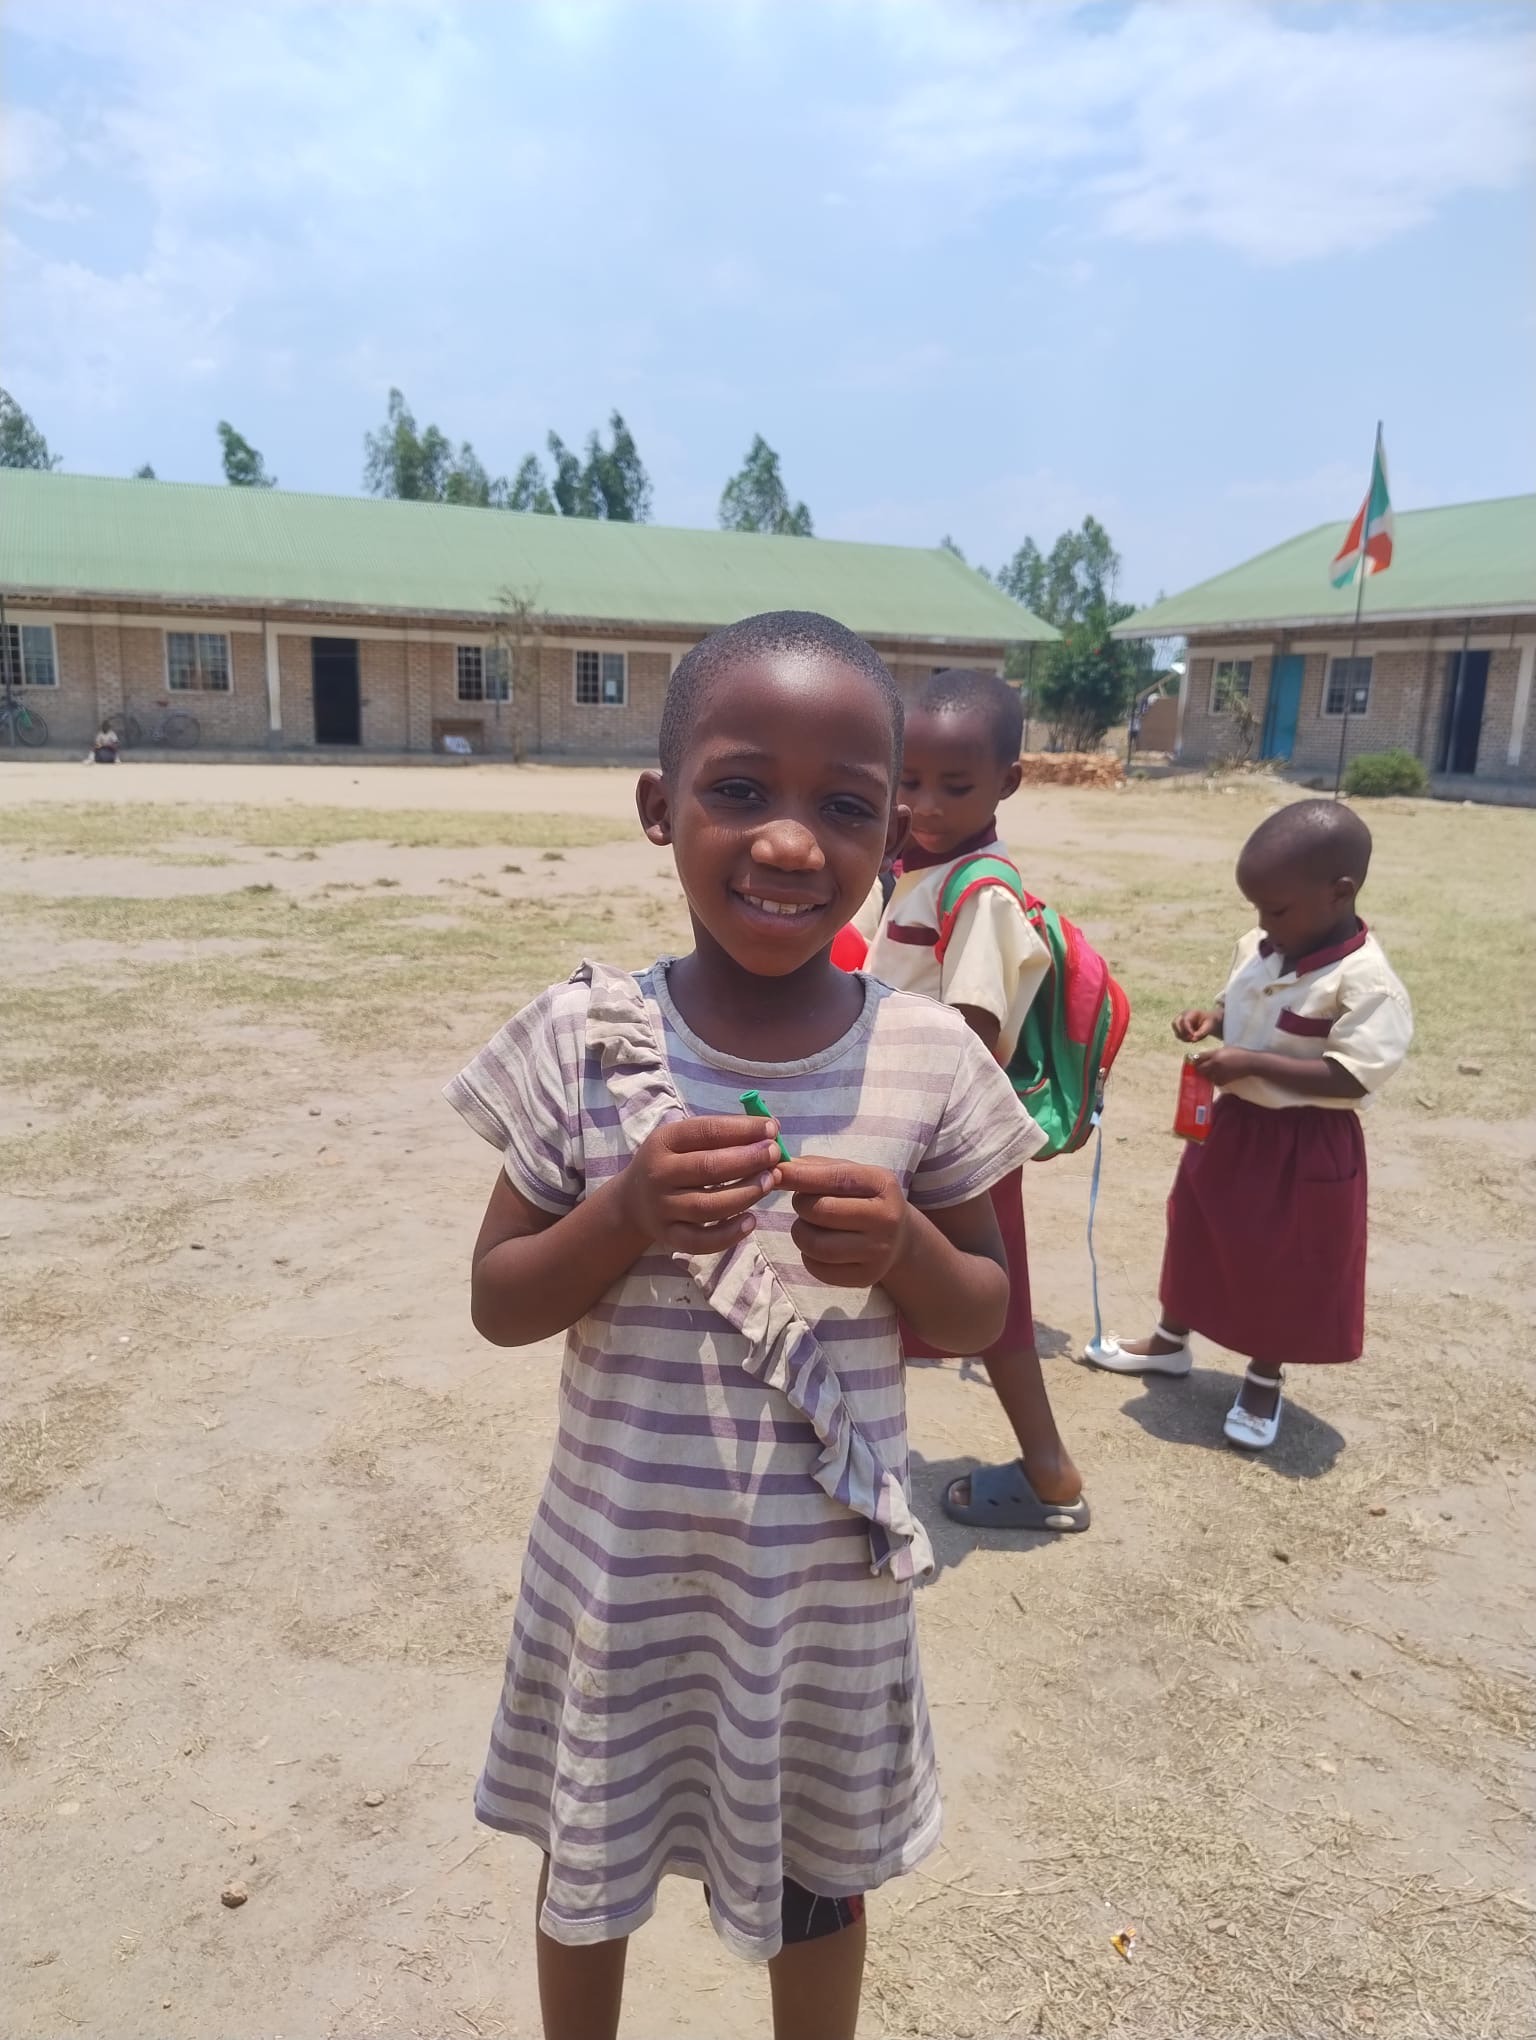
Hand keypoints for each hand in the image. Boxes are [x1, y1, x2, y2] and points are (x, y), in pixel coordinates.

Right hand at [618, 1116, 782, 1254]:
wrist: (632, 1202)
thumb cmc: (671, 1164)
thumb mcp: (683, 1141)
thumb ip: (722, 1135)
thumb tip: (770, 1129)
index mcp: (664, 1141)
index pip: (706, 1131)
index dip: (741, 1129)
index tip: (771, 1128)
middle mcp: (659, 1174)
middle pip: (708, 1168)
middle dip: (748, 1160)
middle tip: (775, 1155)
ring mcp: (662, 1208)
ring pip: (708, 1207)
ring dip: (744, 1194)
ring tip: (770, 1182)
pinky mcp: (669, 1237)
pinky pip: (701, 1241)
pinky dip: (728, 1234)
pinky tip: (751, 1221)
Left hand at [778, 1156, 909, 1286]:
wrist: (900, 1238)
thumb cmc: (864, 1198)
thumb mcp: (851, 1173)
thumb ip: (815, 1167)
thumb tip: (778, 1168)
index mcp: (883, 1184)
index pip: (836, 1178)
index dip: (801, 1175)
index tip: (776, 1172)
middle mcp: (886, 1219)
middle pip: (822, 1211)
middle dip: (801, 1205)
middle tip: (803, 1203)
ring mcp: (878, 1252)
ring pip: (816, 1245)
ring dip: (801, 1232)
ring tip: (809, 1225)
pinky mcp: (866, 1277)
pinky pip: (818, 1268)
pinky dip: (807, 1255)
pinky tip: (818, 1245)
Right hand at [1173, 1008, 1221, 1042]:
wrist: (1209, 1022)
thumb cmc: (1209, 1023)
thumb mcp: (1209, 1026)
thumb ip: (1202, 1032)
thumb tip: (1194, 1037)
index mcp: (1191, 1013)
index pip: (1185, 1021)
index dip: (1188, 1029)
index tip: (1194, 1036)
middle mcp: (1183, 1016)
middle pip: (1174, 1023)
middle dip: (1181, 1032)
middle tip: (1190, 1038)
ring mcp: (1180, 1022)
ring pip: (1175, 1030)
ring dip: (1183, 1037)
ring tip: (1193, 1040)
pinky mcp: (1179, 1028)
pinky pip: (1178, 1035)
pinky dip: (1184, 1039)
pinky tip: (1192, 1040)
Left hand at [1196, 1046, 1252, 1087]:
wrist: (1249, 1063)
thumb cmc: (1238, 1053)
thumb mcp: (1224, 1049)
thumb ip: (1213, 1053)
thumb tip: (1203, 1057)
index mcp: (1215, 1055)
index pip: (1199, 1057)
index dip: (1196, 1059)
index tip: (1195, 1061)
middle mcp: (1215, 1064)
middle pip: (1200, 1068)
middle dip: (1199, 1068)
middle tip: (1201, 1067)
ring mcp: (1218, 1074)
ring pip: (1206, 1076)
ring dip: (1206, 1074)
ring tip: (1211, 1071)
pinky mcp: (1223, 1081)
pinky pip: (1214, 1081)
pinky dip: (1214, 1079)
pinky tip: (1218, 1076)